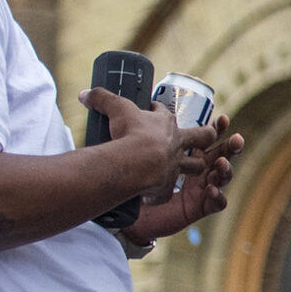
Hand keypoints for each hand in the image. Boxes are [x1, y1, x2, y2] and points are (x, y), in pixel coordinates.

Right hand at [80, 88, 216, 199]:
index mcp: (166, 124)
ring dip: (192, 167)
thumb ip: (102, 98)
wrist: (136, 162)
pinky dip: (158, 196)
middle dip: (205, 136)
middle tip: (201, 138)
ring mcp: (174, 166)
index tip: (150, 110)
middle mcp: (176, 144)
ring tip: (182, 168)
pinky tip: (150, 197)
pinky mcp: (166, 186)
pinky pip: (165, 194)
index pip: (166, 113)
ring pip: (195, 166)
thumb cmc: (131, 133)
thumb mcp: (116, 109)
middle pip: (202, 138)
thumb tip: (85, 94)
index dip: (158, 111)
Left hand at [128, 112, 244, 239]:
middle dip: (232, 147)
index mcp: (190, 157)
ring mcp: (202, 190)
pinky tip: (211, 190)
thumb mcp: (144, 157)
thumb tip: (147, 108)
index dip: (217, 130)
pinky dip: (218, 196)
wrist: (132, 217)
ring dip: (226, 169)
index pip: (209, 140)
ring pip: (224, 178)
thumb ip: (149, 138)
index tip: (221, 119)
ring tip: (221, 164)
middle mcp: (200, 172)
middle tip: (236, 139)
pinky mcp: (200, 209)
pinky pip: (217, 203)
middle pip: (224, 156)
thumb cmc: (138, 186)